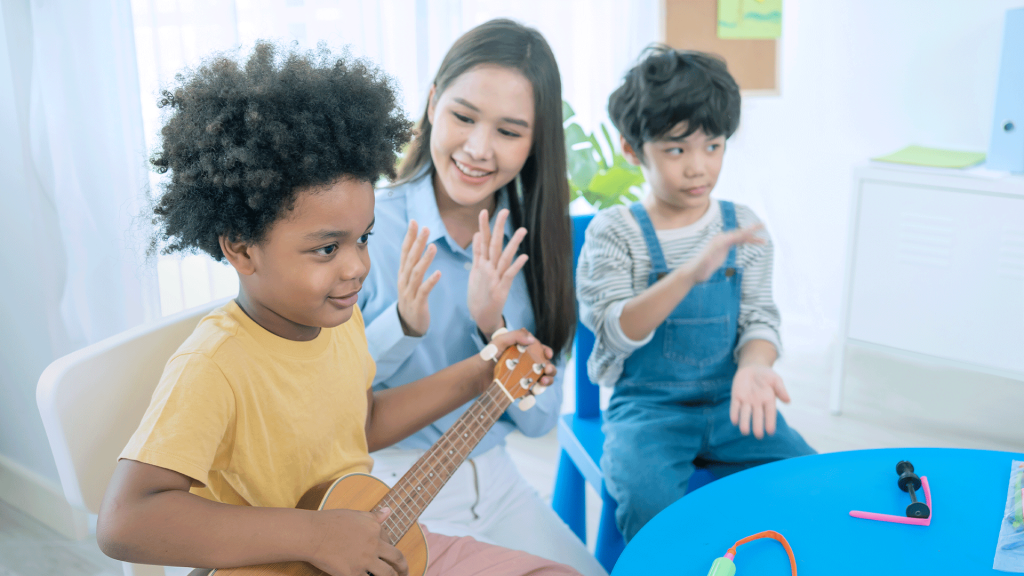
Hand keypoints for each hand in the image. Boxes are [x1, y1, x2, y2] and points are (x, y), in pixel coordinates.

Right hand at [307, 507, 407, 575]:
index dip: (390, 548)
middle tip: (405, 573)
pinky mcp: (353, 574)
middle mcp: (374, 545)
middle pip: (397, 559)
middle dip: (404, 568)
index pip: (390, 541)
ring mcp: (365, 561)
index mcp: (375, 529)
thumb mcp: (355, 514)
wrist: (313, 534)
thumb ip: (373, 516)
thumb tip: (388, 511)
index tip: (388, 554)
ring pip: (387, 574)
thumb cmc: (330, 522)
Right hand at [396, 220, 440, 336]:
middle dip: (417, 243)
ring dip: (425, 259)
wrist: (408, 325)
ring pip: (416, 273)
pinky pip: (424, 291)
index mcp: (403, 273)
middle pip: (410, 259)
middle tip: (426, 228)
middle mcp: (404, 280)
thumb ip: (413, 264)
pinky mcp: (417, 303)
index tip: (414, 221)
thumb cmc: (412, 299)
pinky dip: (431, 281)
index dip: (409, 236)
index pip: (405, 251)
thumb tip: (418, 245)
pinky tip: (439, 273)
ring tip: (433, 246)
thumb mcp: (410, 280)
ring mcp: (409, 292)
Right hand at [467, 209, 528, 337]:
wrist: (481, 318)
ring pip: (504, 257)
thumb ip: (477, 254)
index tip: (484, 211)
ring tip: (523, 230)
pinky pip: (510, 275)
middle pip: (492, 245)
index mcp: (479, 265)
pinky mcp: (501, 289)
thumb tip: (477, 235)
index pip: (481, 242)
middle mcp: (486, 269)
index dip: (483, 227)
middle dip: (497, 227)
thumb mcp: (474, 273)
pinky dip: (516, 265)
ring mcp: (494, 278)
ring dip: (513, 243)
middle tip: (503, 211)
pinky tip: (524, 256)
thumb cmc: (479, 295)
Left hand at [483, 328, 557, 389]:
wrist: (480, 373)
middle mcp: (530, 365)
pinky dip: (535, 393)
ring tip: (542, 382)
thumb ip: (516, 336)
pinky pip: (533, 393)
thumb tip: (532, 340)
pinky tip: (532, 391)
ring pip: (544, 380)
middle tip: (547, 370)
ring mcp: (528, 378)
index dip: (548, 352)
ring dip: (548, 381)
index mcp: (528, 352)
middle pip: (547, 367)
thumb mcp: (500, 340)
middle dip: (551, 369)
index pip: (543, 351)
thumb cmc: (490, 354)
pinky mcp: (523, 389)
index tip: (547, 355)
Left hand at [681, 224, 763, 283]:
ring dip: (751, 238)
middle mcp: (720, 239)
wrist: (693, 272)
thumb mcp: (706, 261)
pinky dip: (745, 242)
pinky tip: (752, 242)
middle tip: (764, 225)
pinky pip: (737, 243)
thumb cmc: (699, 268)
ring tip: (764, 240)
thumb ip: (712, 254)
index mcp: (719, 241)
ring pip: (739, 238)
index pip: (736, 234)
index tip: (757, 228)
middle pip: (739, 233)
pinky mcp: (723, 249)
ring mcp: (722, 243)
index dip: (747, 231)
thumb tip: (720, 245)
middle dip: (752, 231)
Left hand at [730, 365, 790, 439]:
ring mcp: (746, 401)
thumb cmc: (766, 375)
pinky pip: (735, 406)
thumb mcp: (775, 379)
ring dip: (744, 422)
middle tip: (758, 435)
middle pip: (757, 416)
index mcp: (769, 400)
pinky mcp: (736, 397)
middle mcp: (757, 403)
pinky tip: (734, 421)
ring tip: (744, 431)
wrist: (752, 367)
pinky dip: (734, 413)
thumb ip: (781, 389)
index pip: (770, 413)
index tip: (770, 432)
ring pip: (745, 413)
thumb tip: (788, 400)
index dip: (770, 422)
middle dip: (757, 425)